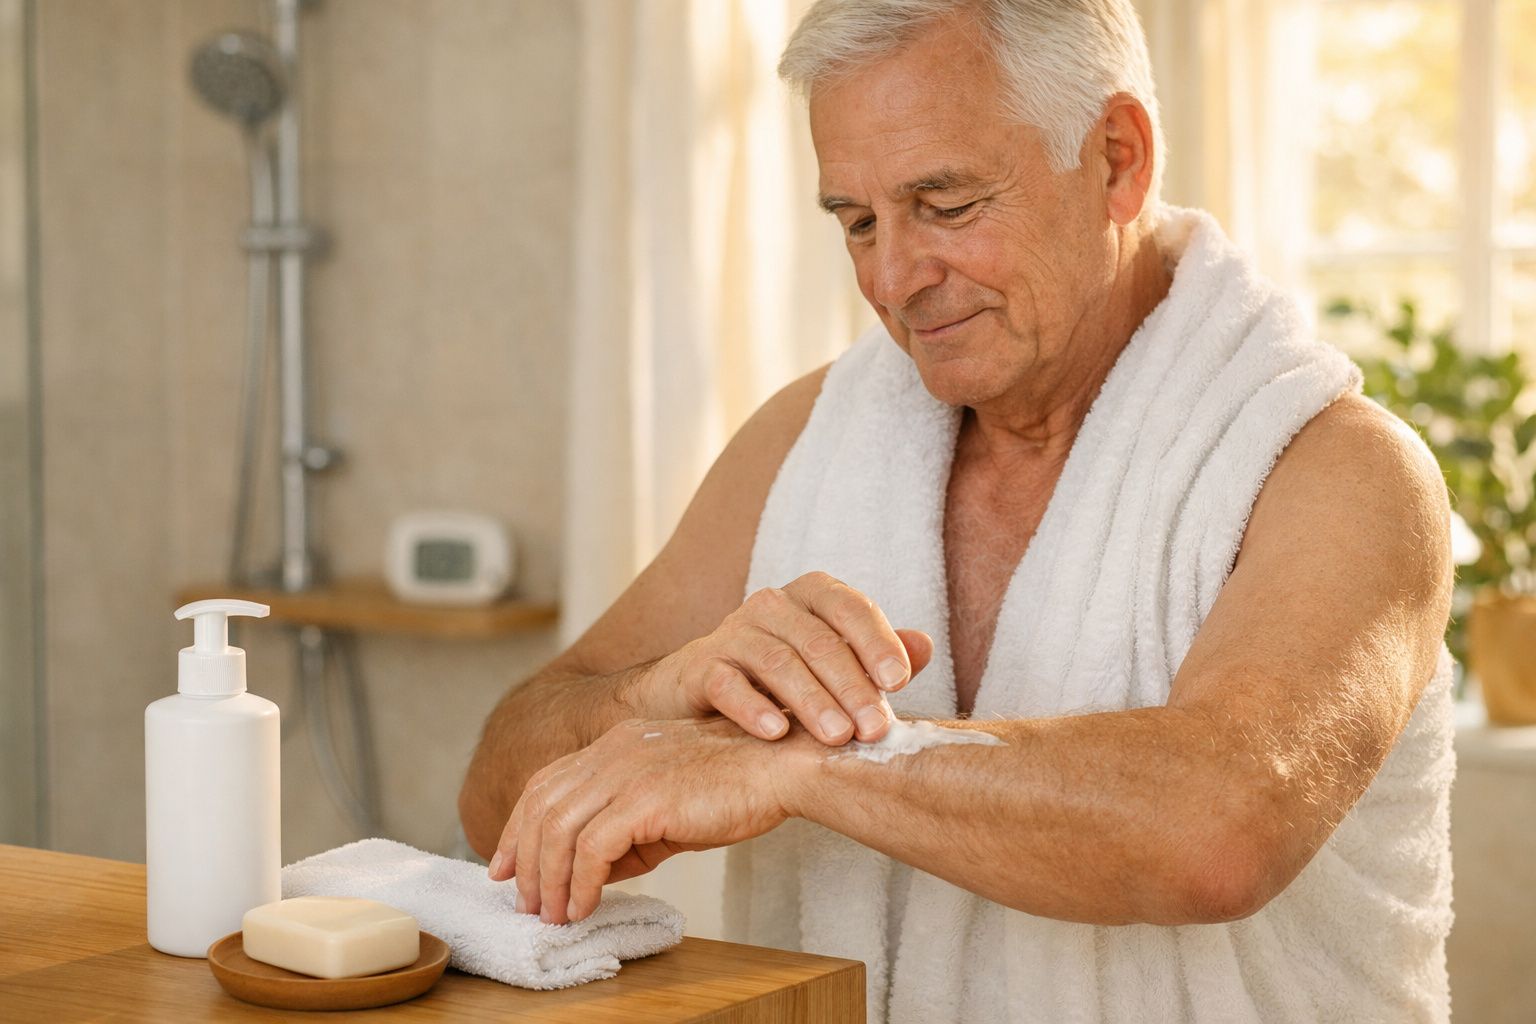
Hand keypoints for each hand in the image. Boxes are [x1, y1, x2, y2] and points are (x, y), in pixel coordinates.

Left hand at [486, 717, 802, 922]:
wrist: (783, 767)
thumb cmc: (739, 787)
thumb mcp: (669, 804)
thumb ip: (628, 831)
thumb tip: (592, 873)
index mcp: (617, 743)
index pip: (547, 783)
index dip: (517, 826)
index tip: (506, 865)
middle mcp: (614, 750)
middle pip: (541, 805)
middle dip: (522, 857)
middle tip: (524, 901)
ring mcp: (627, 771)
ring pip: (558, 829)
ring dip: (548, 879)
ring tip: (552, 913)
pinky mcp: (645, 799)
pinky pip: (591, 848)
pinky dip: (579, 883)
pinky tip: (583, 905)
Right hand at [635, 571, 933, 745]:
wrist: (697, 695)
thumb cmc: (780, 682)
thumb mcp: (830, 668)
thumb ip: (874, 658)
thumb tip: (925, 647)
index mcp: (810, 597)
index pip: (849, 608)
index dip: (876, 641)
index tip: (899, 683)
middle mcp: (771, 607)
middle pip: (818, 641)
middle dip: (851, 686)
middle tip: (875, 730)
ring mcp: (732, 634)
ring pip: (776, 662)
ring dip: (811, 702)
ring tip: (836, 738)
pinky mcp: (700, 667)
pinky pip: (726, 683)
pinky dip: (752, 708)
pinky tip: (776, 734)